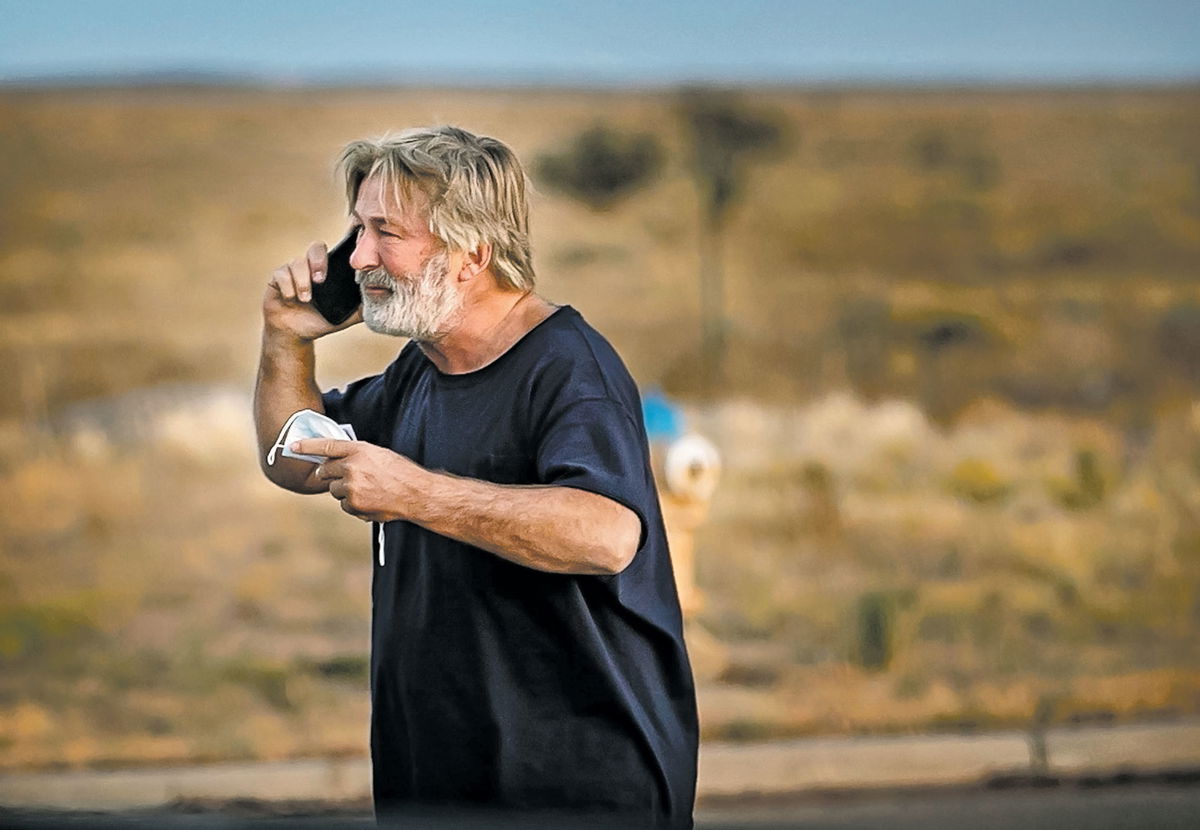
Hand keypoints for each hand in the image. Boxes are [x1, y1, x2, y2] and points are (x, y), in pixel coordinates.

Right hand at [263, 240, 361, 340]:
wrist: (296, 334)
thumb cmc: (321, 320)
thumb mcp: (345, 316)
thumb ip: (361, 308)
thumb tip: (382, 300)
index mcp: (328, 271)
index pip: (335, 250)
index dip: (341, 246)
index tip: (347, 257)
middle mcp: (310, 266)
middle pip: (316, 247)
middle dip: (318, 262)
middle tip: (321, 280)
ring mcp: (293, 270)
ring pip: (297, 263)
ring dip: (303, 282)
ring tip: (305, 299)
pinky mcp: (277, 278)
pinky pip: (281, 275)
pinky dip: (288, 288)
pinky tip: (291, 299)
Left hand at [293, 439, 425, 521]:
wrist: (415, 494)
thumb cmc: (401, 472)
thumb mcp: (379, 455)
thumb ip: (357, 455)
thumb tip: (337, 461)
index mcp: (359, 450)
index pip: (327, 446)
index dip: (307, 445)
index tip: (292, 446)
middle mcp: (352, 467)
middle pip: (325, 470)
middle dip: (329, 474)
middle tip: (342, 476)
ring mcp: (351, 488)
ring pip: (334, 490)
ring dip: (344, 490)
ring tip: (367, 490)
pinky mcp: (353, 505)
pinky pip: (344, 505)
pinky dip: (353, 504)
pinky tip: (370, 500)